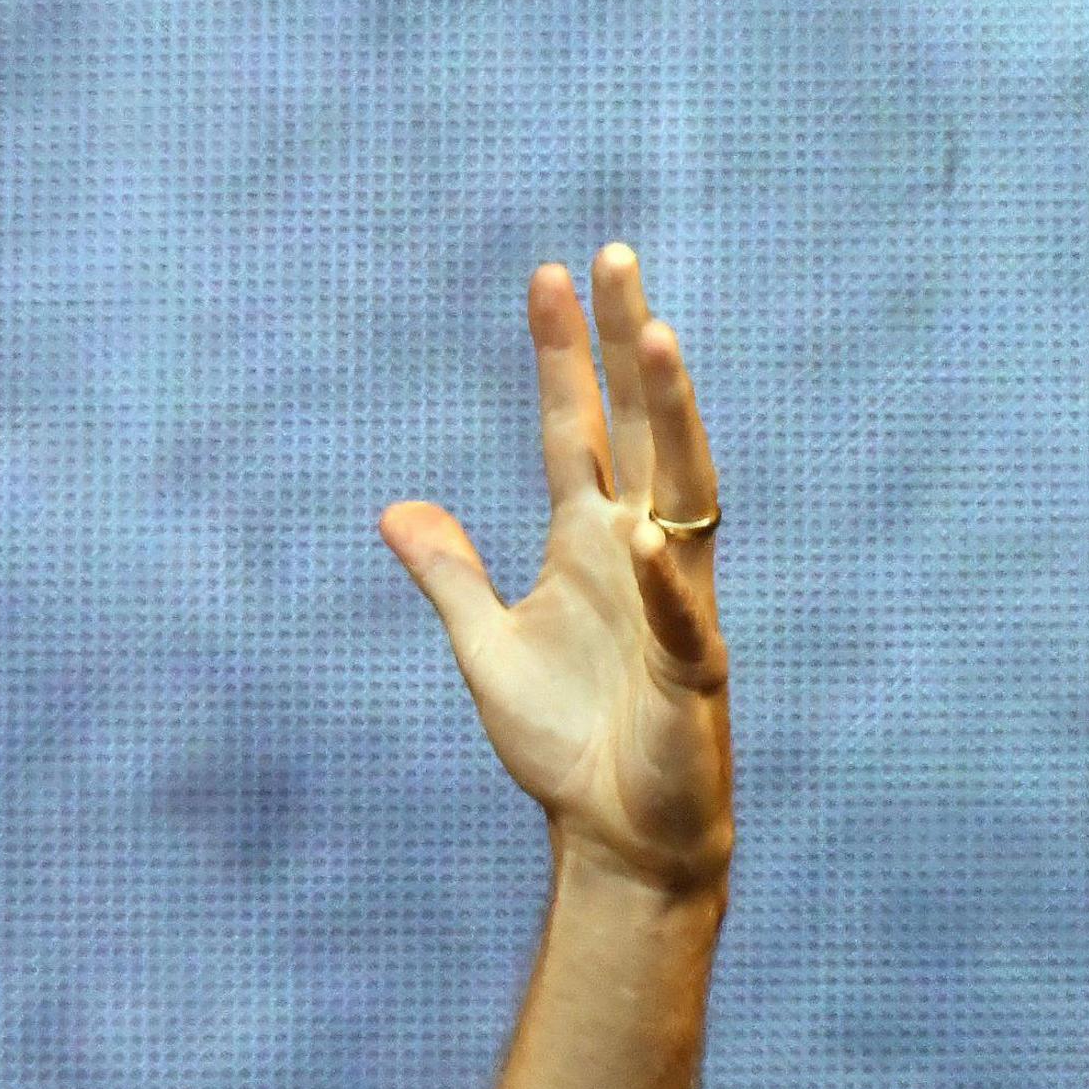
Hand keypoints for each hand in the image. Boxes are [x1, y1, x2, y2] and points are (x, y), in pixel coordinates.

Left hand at [382, 245, 729, 893]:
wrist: (617, 834)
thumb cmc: (566, 738)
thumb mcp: (484, 645)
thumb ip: (449, 574)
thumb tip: (395, 509)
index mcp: (589, 541)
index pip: (573, 428)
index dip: (562, 355)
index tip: (549, 275)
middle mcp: (640, 552)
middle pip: (636, 429)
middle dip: (624, 344)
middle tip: (613, 254)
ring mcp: (676, 604)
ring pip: (682, 491)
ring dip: (671, 416)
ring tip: (656, 338)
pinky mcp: (693, 671)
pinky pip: (683, 617)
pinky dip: (666, 580)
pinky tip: (649, 537)